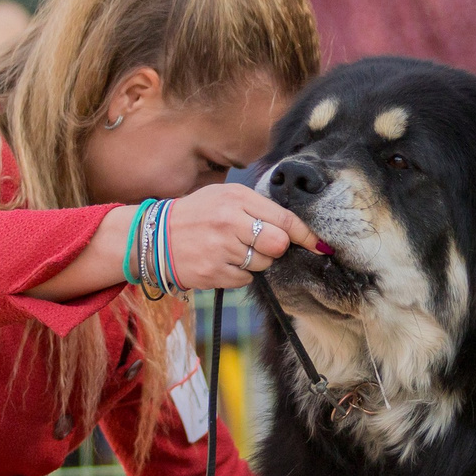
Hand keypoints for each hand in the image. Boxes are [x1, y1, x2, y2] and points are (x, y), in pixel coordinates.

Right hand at [160, 182, 321, 289]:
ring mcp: (221, 249)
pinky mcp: (213, 272)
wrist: (154, 237)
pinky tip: (222, 262)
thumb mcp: (225, 197)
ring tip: (234, 250)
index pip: (284, 219)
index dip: (306, 235)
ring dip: (256, 261)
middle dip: (275, 248)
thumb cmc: (197, 214)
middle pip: (278, 244)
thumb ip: (258, 207)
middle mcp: (230, 222)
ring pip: (263, 264)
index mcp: (237, 199)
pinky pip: (245, 278)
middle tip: (259, 244)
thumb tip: (294, 227)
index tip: (321, 245)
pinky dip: (240, 274)